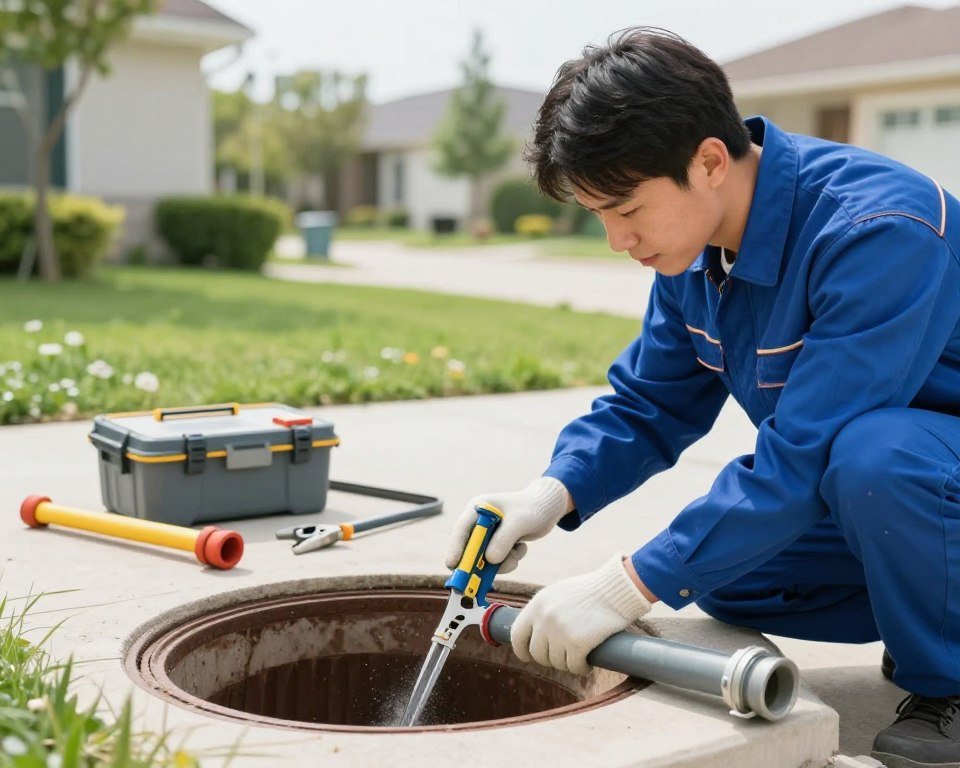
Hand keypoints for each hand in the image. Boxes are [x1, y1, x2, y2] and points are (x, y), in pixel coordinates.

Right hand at [445, 477, 570, 573]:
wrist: (549, 508)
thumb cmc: (533, 508)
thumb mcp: (518, 522)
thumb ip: (503, 540)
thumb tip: (490, 560)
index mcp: (479, 508)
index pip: (462, 530)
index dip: (455, 548)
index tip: (452, 565)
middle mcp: (481, 521)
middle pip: (471, 547)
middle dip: (477, 563)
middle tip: (475, 580)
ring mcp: (490, 533)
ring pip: (486, 557)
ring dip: (501, 562)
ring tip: (516, 553)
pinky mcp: (499, 543)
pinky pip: (499, 559)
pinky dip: (510, 559)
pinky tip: (521, 547)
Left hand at [510, 554, 651, 674]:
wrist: (615, 589)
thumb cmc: (590, 591)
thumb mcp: (558, 593)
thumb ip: (544, 611)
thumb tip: (535, 633)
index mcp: (537, 605)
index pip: (517, 634)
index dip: (521, 650)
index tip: (528, 657)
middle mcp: (544, 619)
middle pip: (537, 653)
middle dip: (550, 659)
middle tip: (564, 656)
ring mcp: (560, 632)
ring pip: (556, 662)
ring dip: (567, 663)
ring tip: (578, 656)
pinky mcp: (577, 644)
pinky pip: (574, 667)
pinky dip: (581, 668)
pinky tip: (587, 663)